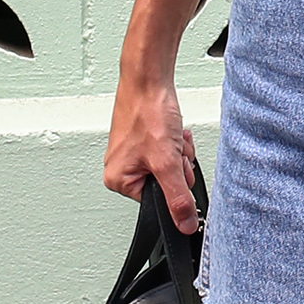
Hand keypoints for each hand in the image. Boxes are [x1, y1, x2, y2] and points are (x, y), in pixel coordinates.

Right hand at [103, 65, 198, 230]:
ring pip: (170, 166)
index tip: (174, 166)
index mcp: (118, 181)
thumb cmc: (147, 112)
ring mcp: (133, 153)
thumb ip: (177, 198)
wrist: (148, 78)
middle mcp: (121, 168)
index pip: (157, 201)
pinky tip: (173, 129)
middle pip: (165, 183)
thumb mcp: (167, 162)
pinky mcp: (144, 139)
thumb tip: (184, 225)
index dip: (173, 184)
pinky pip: (168, 152)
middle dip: (178, 165)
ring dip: (178, 152)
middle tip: (173, 148)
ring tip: (172, 135)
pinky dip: (176, 142)